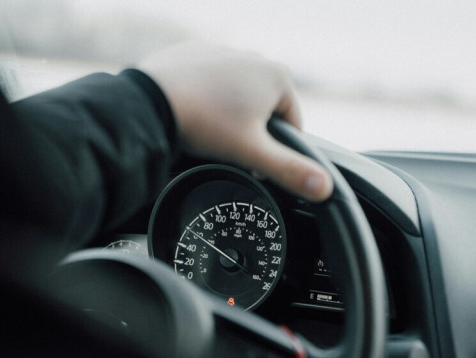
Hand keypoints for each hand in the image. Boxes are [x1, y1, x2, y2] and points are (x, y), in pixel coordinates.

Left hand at [138, 42, 332, 202]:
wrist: (151, 102)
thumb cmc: (204, 124)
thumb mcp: (252, 154)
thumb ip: (290, 170)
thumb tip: (324, 188)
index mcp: (277, 77)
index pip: (292, 124)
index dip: (275, 150)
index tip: (251, 161)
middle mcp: (254, 57)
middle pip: (263, 110)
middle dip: (249, 131)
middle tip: (225, 147)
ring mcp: (223, 52)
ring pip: (236, 96)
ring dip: (227, 115)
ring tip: (206, 132)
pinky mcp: (195, 53)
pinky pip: (208, 84)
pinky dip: (204, 99)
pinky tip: (191, 114)